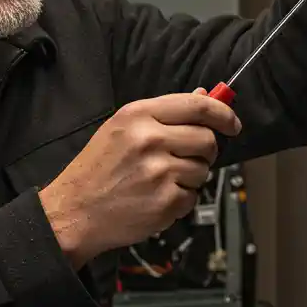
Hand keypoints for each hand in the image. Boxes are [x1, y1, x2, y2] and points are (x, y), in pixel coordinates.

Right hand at [39, 90, 241, 267]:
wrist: (74, 211)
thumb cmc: (97, 169)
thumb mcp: (122, 128)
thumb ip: (165, 113)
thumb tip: (204, 96)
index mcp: (139, 115)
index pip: (198, 107)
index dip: (223, 115)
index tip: (232, 124)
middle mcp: (150, 139)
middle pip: (207, 139)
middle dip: (205, 151)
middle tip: (185, 158)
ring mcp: (159, 172)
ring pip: (203, 170)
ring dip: (190, 178)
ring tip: (160, 181)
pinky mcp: (165, 202)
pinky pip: (192, 197)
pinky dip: (180, 200)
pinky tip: (156, 198)